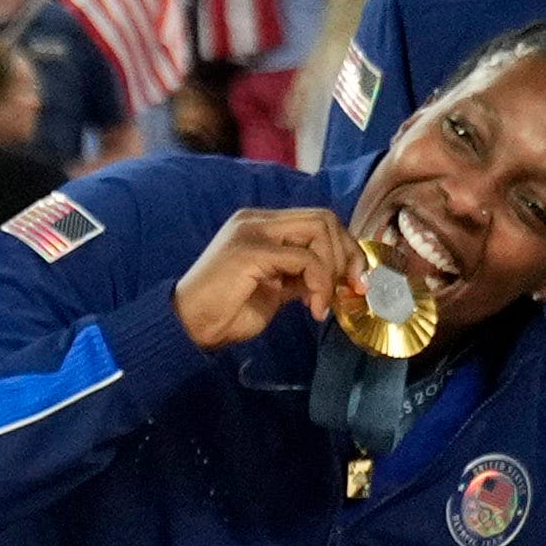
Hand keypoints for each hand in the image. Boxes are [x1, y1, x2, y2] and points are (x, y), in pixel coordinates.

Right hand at [173, 201, 355, 351]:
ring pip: (319, 230)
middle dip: (348, 254)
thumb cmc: (227, 313)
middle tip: (350, 289)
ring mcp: (252, 231)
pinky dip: (320, 284)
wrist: (191, 327)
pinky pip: (305, 258)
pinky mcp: (251, 250)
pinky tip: (314, 309)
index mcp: (261, 225)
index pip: (317, 220)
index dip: (345, 248)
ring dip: (333, 269)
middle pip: (324, 218)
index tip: (354, 281)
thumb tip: (334, 278)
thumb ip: (300, 276)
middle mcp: (257, 220)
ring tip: (323, 302)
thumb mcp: (274, 290)